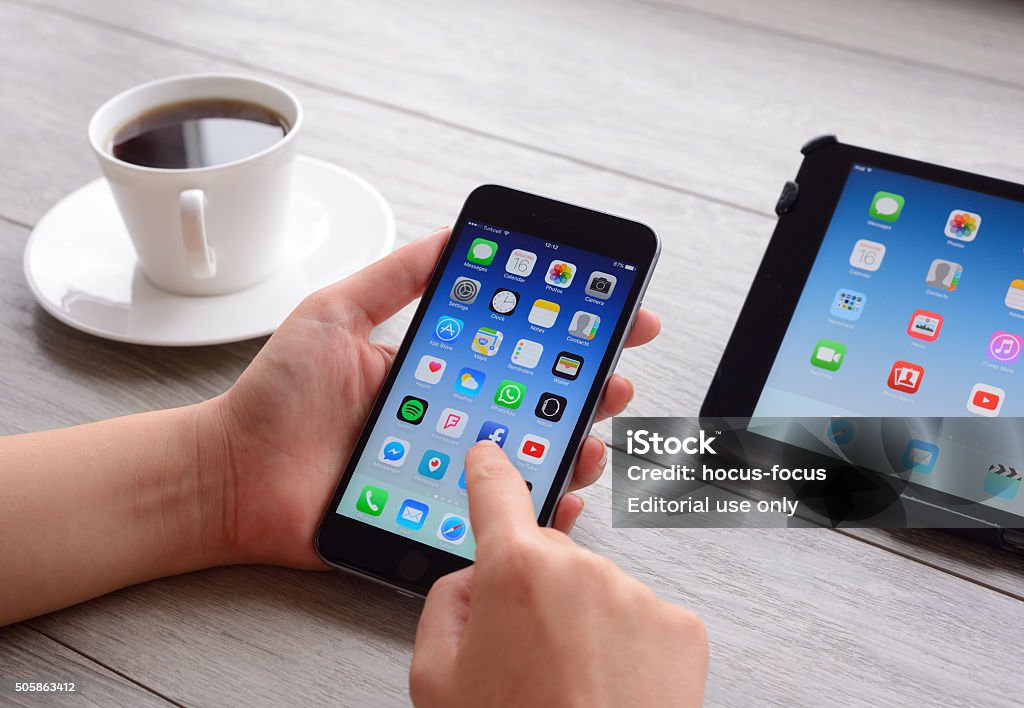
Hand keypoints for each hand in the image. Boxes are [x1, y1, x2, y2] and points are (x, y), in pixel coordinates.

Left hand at [205, 227, 659, 567]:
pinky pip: (498, 517)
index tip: (619, 318)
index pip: (519, 350)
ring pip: (531, 462)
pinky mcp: (434, 517)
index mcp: (439, 373)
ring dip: (575, 448)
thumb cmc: (275, 398)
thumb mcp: (334, 314)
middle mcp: (452, 421)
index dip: (572, 336)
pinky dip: (538, 511)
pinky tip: (561, 498)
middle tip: (616, 381)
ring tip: (591, 438)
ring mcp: (448, 471)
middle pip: (539, 408)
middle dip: (590, 392)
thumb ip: (393, 277)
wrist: (231, 476)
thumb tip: (453, 234)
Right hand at [410, 441, 707, 706]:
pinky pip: (642, 619)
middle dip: (534, 591)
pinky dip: (628, 646)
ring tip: (571, 686)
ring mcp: (637, 594)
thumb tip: (474, 582)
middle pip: (548, 557)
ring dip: (583, 623)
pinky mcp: (681, 626)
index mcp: (514, 570)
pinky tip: (610, 688)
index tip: (491, 454)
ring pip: (596, 590)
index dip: (489, 470)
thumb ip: (447, 606)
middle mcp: (582, 568)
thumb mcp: (435, 679)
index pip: (497, 492)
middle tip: (525, 655)